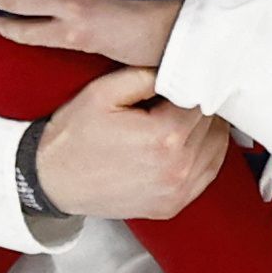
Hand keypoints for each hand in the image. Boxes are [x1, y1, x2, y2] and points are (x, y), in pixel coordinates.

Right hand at [30, 69, 230, 220]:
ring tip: (179, 119)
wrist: (53, 181)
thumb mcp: (103, 92)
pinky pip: (207, 173)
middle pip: (214, 124)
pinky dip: (203, 155)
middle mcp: (178, 168)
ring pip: (218, 148)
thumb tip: (179, 66)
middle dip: (198, 106)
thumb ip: (146, 75)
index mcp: (164, 137)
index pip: (202, 99)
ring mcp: (177, 192)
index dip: (191, 84)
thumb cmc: (74, 135)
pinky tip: (182, 143)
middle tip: (175, 98)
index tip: (178, 79)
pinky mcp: (173, 205)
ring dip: (205, 130)